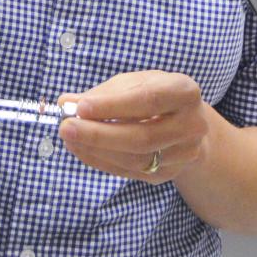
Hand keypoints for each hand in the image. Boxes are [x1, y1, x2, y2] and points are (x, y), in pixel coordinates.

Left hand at [57, 71, 209, 183]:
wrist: (185, 123)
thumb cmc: (154, 95)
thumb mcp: (134, 83)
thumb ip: (102, 93)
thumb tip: (65, 103)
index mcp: (185, 93)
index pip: (148, 100)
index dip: (113, 105)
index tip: (80, 107)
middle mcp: (191, 125)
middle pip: (142, 137)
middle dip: (99, 133)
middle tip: (66, 126)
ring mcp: (183, 154)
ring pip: (135, 159)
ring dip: (96, 150)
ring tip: (69, 137)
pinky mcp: (168, 173)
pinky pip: (129, 171)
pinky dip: (100, 160)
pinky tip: (81, 148)